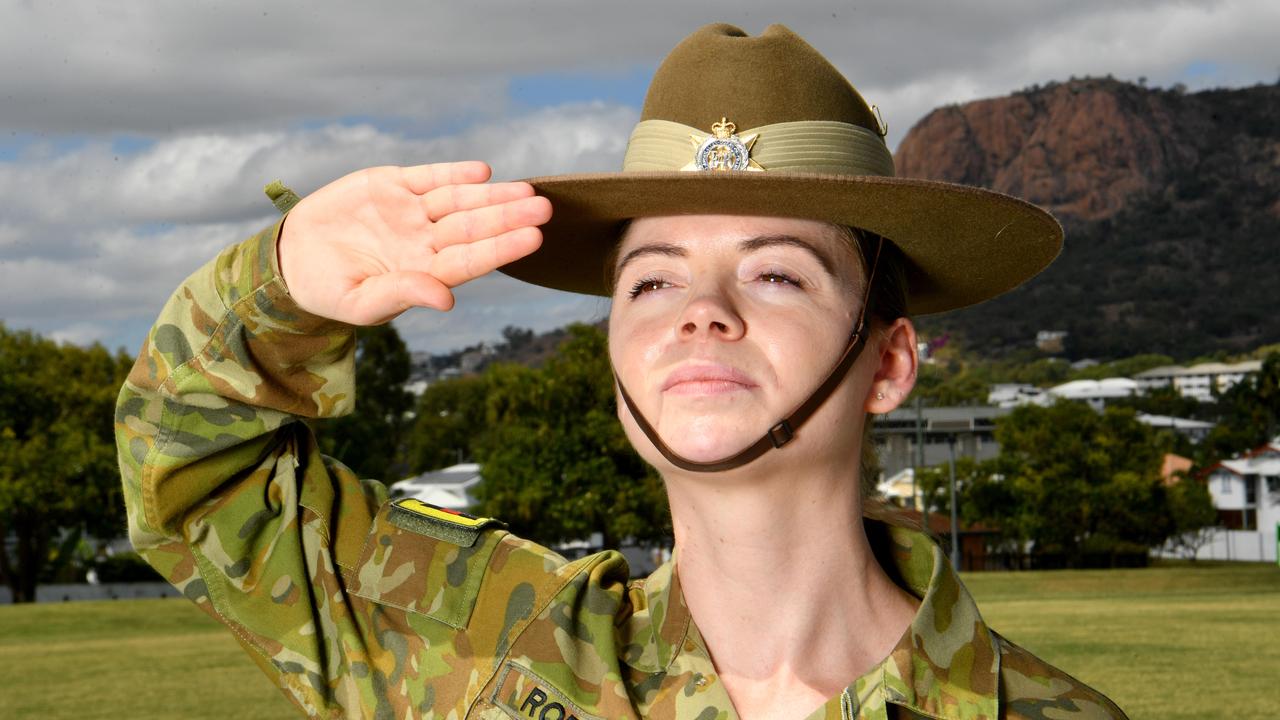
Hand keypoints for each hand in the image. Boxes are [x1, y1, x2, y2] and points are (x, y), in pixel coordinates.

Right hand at [277, 161, 550, 325]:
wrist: (291, 257)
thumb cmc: (328, 289)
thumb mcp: (361, 300)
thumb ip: (403, 295)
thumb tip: (447, 299)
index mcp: (423, 273)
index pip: (472, 260)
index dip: (502, 248)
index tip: (534, 238)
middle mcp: (425, 241)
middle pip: (474, 228)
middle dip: (509, 217)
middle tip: (544, 207)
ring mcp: (411, 212)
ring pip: (459, 201)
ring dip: (492, 195)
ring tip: (526, 190)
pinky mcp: (392, 185)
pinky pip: (430, 177)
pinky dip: (454, 174)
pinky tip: (482, 172)